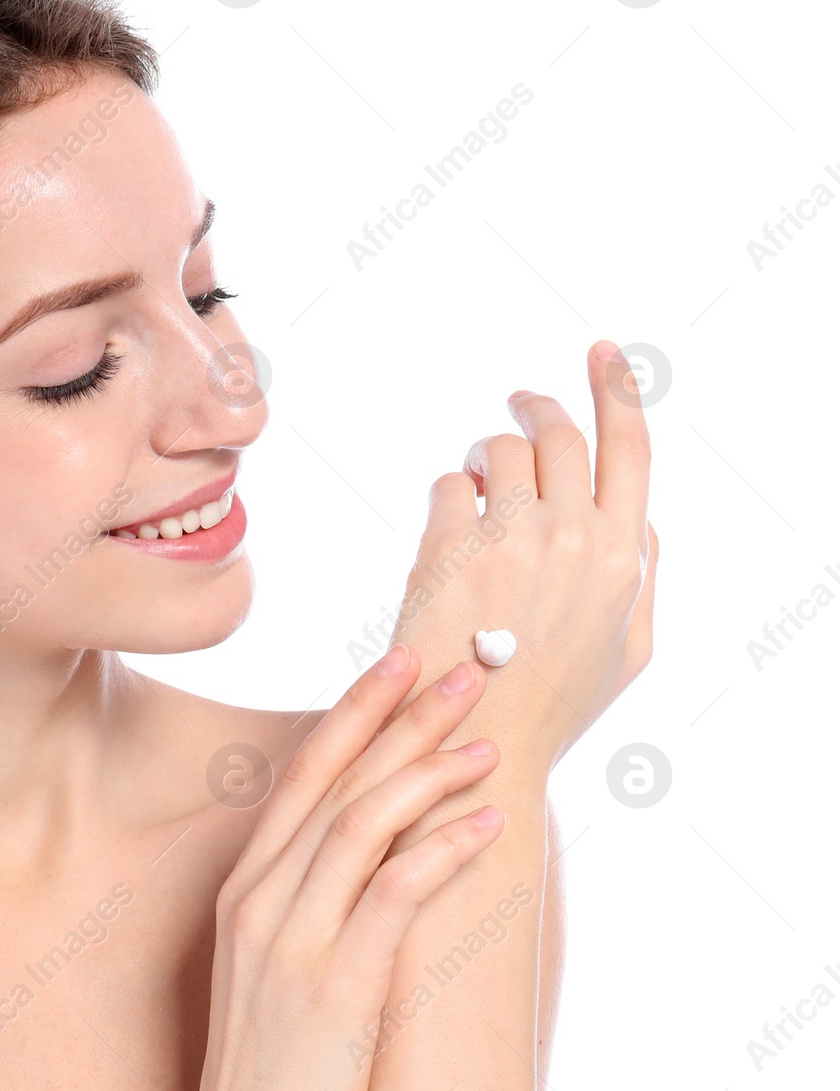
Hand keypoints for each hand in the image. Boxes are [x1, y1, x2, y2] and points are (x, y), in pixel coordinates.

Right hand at [188, 646, 501, 1090]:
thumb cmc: (275, 1057)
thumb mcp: (271, 959)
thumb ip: (307, 896)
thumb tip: (378, 842)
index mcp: (246, 886)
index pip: (302, 775)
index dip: (352, 714)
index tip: (397, 664)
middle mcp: (261, 899)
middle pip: (334, 783)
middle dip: (400, 718)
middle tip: (461, 672)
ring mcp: (292, 941)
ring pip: (360, 825)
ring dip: (427, 774)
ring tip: (486, 744)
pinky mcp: (334, 987)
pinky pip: (391, 897)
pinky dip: (440, 852)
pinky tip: (483, 826)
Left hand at [386, 341, 657, 772]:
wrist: (477, 740)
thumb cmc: (552, 701)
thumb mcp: (626, 649)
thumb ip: (640, 575)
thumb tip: (640, 515)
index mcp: (622, 556)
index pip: (630, 447)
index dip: (616, 389)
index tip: (602, 351)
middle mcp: (572, 537)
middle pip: (559, 435)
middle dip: (537, 411)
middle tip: (520, 408)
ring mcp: (508, 541)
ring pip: (501, 452)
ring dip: (490, 455)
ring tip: (482, 482)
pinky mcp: (449, 550)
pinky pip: (450, 485)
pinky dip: (450, 494)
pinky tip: (449, 529)